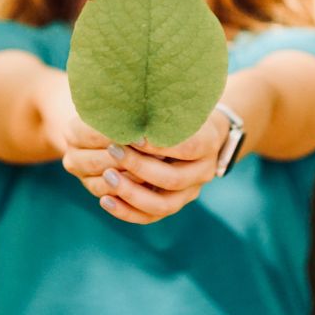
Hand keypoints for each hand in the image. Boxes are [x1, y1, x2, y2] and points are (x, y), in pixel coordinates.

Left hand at [62, 111, 228, 224]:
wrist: (202, 133)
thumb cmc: (183, 111)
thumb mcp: (179, 104)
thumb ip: (161, 108)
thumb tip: (130, 97)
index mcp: (208, 143)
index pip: (186, 148)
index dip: (158, 144)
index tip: (133, 135)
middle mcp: (203, 172)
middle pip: (172, 179)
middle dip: (139, 166)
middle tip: (112, 151)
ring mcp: (190, 192)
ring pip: (162, 205)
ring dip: (131, 193)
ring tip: (106, 177)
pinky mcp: (174, 204)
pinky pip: (150, 217)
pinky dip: (127, 211)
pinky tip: (105, 199)